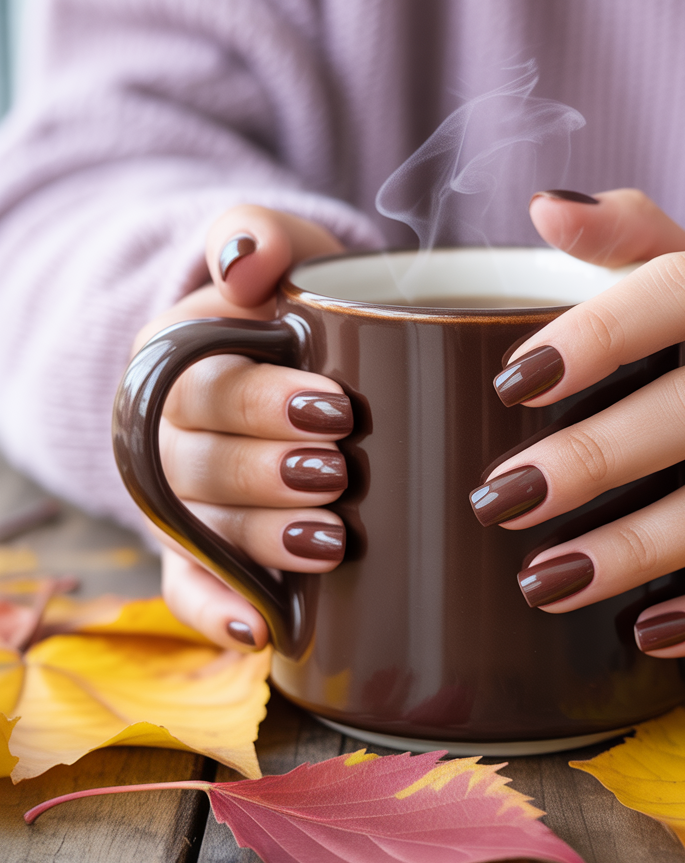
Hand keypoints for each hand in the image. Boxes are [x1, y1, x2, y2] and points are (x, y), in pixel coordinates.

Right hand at [132, 205, 347, 649]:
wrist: (290, 355)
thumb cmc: (292, 304)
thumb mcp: (282, 250)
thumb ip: (258, 233)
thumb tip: (242, 262)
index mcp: (173, 362)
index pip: (205, 388)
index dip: (265, 404)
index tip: (339, 409)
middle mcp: (166, 434)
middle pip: (202, 465)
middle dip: (273, 474)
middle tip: (340, 472)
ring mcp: (182, 498)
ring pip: (204, 529)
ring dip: (263, 541)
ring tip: (331, 542)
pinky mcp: (199, 548)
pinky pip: (187, 588)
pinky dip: (216, 611)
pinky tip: (260, 629)